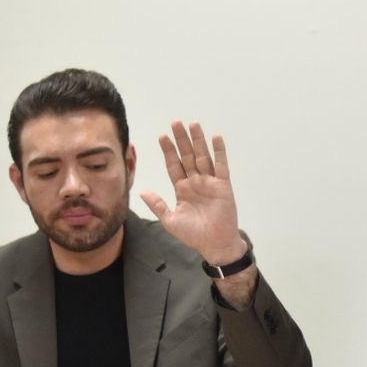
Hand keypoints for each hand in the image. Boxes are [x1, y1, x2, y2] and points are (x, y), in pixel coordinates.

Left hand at [140, 121, 248, 267]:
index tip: (162, 136)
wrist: (214, 244)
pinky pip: (221, 165)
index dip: (168, 151)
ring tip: (193, 124)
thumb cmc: (194, 235)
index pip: (174, 165)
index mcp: (182, 189)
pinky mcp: (223, 185)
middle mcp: (195, 182)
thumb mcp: (170, 220)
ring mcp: (210, 182)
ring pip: (203, 156)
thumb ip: (157, 204)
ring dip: (198, 140)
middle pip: (187, 156)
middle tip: (176, 122)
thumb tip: (142, 191)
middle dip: (181, 140)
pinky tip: (216, 138)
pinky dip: (219, 151)